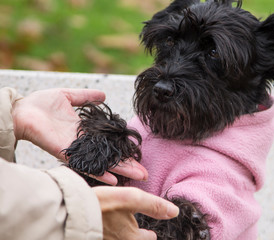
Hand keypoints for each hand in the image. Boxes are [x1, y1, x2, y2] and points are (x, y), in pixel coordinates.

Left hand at [12, 88, 146, 184]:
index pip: (110, 143)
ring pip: (103, 163)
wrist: (21, 110)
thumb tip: (104, 94)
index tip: (139, 154)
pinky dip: (99, 173)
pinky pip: (86, 165)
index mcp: (86, 131)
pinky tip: (114, 180)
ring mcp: (77, 150)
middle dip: (128, 165)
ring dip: (121, 171)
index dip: (124, 149)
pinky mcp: (67, 153)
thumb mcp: (69, 96)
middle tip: (144, 174)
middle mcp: (84, 144)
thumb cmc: (41, 104)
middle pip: (110, 157)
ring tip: (138, 177)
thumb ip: (86, 96)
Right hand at [93, 186, 178, 239]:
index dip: (149, 236)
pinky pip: (106, 236)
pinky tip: (106, 227)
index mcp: (131, 237)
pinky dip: (109, 234)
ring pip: (118, 239)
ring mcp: (105, 239)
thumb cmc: (102, 204)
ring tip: (124, 230)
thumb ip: (154, 206)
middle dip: (137, 238)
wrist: (68, 213)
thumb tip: (175, 212)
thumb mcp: (132, 199)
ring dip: (123, 236)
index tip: (151, 235)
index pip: (146, 239)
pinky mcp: (93, 236)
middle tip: (142, 235)